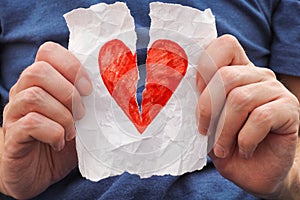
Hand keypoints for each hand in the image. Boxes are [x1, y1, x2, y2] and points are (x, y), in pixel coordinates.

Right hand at [0, 42, 91, 198]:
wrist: (38, 173)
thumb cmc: (63, 140)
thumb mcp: (81, 117)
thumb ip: (90, 101)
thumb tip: (115, 89)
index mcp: (41, 82)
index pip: (48, 51)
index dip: (71, 64)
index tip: (88, 88)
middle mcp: (23, 92)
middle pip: (37, 71)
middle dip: (68, 91)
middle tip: (82, 112)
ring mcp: (14, 113)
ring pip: (33, 96)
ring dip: (63, 114)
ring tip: (73, 130)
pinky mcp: (12, 136)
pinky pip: (30, 123)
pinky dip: (53, 132)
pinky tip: (60, 142)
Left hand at [197, 35, 299, 197]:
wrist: (255, 171)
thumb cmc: (227, 143)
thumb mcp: (207, 122)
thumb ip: (200, 102)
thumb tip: (179, 89)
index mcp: (237, 72)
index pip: (225, 45)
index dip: (206, 65)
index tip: (196, 92)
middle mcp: (257, 76)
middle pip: (226, 76)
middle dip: (208, 109)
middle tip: (205, 132)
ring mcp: (275, 90)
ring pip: (240, 99)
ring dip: (224, 130)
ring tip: (222, 148)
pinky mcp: (290, 109)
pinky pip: (260, 117)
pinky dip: (245, 139)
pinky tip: (244, 150)